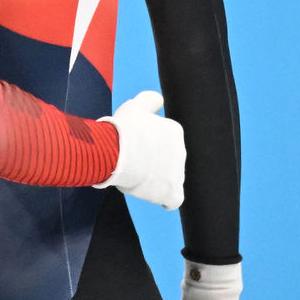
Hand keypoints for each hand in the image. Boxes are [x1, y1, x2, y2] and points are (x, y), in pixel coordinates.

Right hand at [94, 90, 184, 208]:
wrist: (118, 151)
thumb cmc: (123, 128)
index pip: (165, 141)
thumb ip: (149, 100)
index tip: (133, 147)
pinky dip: (165, 198)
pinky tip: (154, 194)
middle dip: (152, 162)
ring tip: (133, 176)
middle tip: (131, 162)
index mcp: (175, 131)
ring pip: (168, 179)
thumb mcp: (135, 106)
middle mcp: (181, 151)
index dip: (148, 146)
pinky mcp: (173, 192)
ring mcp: (178, 173)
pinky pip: (174, 199)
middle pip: (167, 160)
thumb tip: (159, 100)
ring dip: (154, 179)